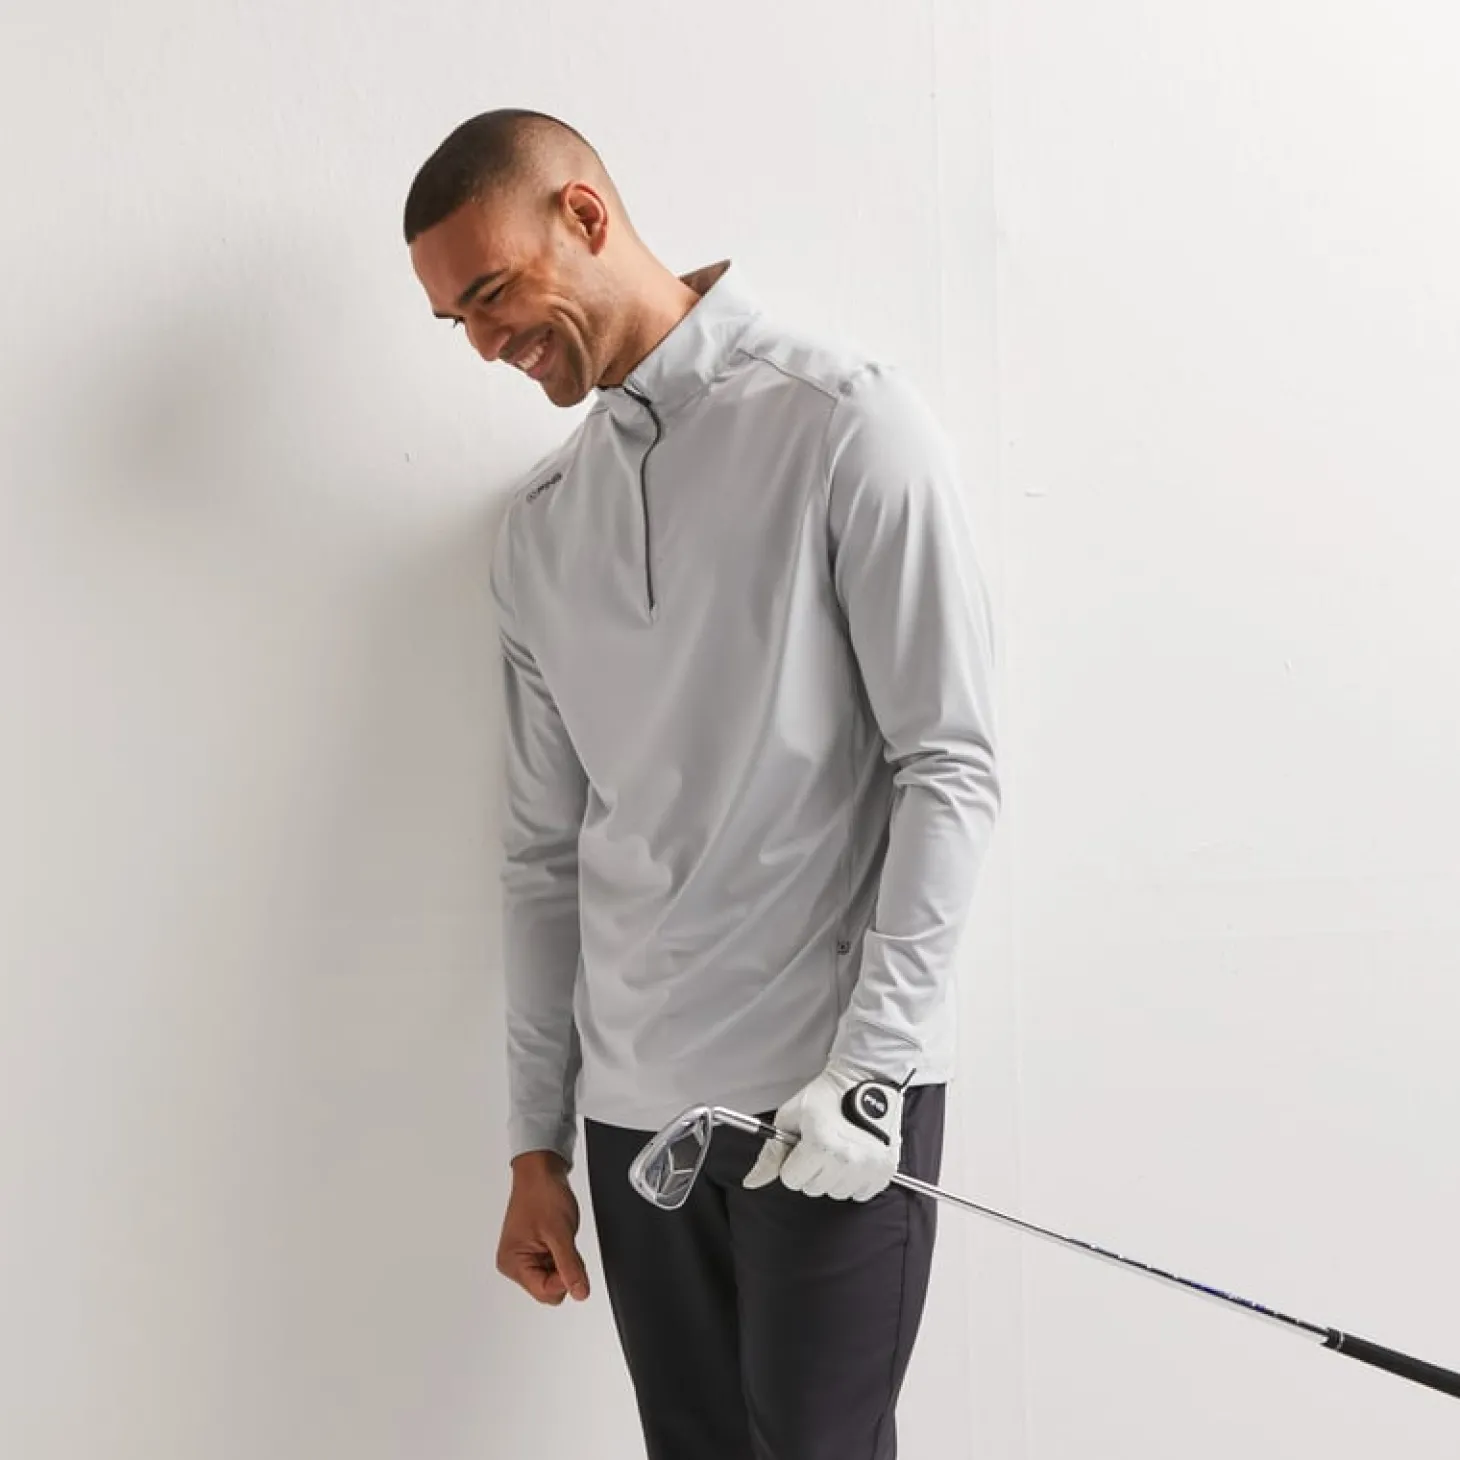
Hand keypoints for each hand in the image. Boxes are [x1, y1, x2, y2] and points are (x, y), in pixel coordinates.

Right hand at [496, 1151, 590, 1304]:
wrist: (541, 1171)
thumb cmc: (542, 1194)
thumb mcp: (560, 1233)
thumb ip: (571, 1267)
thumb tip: (580, 1293)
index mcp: (513, 1263)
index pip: (544, 1292)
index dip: (564, 1279)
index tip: (571, 1259)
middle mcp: (513, 1264)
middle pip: (548, 1288)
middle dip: (562, 1270)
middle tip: (563, 1243)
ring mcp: (522, 1257)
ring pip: (552, 1277)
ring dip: (561, 1260)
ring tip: (557, 1236)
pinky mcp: (531, 1250)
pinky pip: (551, 1265)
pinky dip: (559, 1253)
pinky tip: (556, 1236)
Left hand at [742, 1062, 903, 1200]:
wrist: (862, 1080)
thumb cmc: (825, 1096)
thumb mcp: (789, 1118)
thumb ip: (770, 1154)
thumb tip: (752, 1182)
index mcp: (821, 1145)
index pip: (791, 1180)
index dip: (792, 1161)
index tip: (803, 1143)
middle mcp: (847, 1160)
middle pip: (813, 1189)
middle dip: (812, 1169)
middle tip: (822, 1142)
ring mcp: (869, 1167)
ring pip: (836, 1193)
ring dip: (834, 1176)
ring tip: (840, 1148)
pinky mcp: (885, 1171)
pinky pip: (860, 1194)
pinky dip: (855, 1181)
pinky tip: (855, 1157)